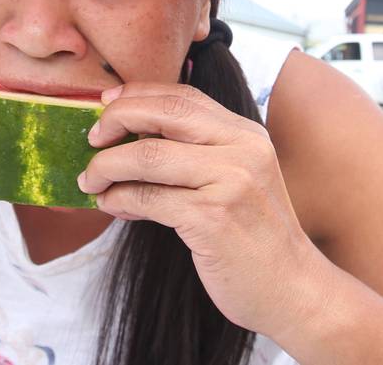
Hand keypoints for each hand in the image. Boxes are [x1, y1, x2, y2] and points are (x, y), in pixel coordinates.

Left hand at [79, 83, 325, 337]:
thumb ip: (190, 154)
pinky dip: (119, 199)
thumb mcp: (232, 179)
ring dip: (106, 167)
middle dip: (116, 120)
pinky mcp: (212, 217)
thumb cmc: (251, 234)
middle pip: (163, 113)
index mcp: (245, 133)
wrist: (293, 288)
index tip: (106, 102)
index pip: (182, 95)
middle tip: (91, 139)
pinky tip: (110, 205)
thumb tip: (124, 139)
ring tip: (90, 180)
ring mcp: (230, 182)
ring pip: (147, 156)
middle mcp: (242, 149)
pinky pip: (147, 198)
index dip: (137, 94)